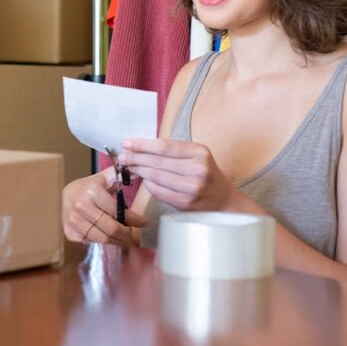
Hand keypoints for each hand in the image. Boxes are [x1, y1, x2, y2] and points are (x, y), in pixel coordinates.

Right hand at [62, 168, 146, 245]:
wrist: (66, 194)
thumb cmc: (88, 187)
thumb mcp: (104, 178)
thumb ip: (120, 174)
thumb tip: (137, 168)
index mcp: (92, 192)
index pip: (118, 212)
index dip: (135, 220)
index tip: (144, 223)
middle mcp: (81, 207)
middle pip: (111, 228)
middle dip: (127, 234)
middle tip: (134, 235)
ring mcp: (73, 221)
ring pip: (102, 239)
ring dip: (117, 241)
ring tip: (124, 239)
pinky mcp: (70, 232)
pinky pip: (91, 242)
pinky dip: (102, 242)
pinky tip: (108, 237)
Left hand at [120, 138, 235, 211]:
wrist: (224, 202)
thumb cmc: (207, 175)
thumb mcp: (197, 156)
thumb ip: (174, 151)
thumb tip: (142, 147)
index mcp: (200, 153)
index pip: (164, 146)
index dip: (142, 144)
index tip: (127, 143)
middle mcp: (197, 169)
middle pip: (158, 161)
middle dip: (136, 158)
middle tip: (122, 156)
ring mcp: (191, 188)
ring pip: (156, 176)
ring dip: (139, 170)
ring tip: (128, 166)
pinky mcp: (185, 202)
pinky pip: (159, 191)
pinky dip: (148, 184)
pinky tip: (142, 180)